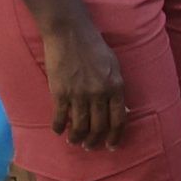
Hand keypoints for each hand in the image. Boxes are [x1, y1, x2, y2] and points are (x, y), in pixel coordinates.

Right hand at [40, 13, 125, 149]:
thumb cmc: (94, 47)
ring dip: (77, 138)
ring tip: (75, 142)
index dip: (115, 136)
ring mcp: (79, 94)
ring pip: (80, 125)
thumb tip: (121, 108)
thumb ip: (117, 88)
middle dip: (95, 141)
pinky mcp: (60, 92)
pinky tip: (59, 131)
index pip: (119, 120)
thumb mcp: (114, 66)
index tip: (111, 145)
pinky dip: (59, 127)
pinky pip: (60, 116)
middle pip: (99, 126)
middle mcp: (99, 94)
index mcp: (116, 87)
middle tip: (91, 147)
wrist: (70, 34)